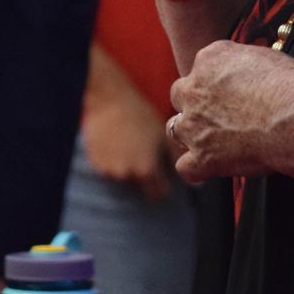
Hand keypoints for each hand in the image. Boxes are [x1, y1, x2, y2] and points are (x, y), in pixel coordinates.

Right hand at [81, 81, 173, 200]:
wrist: (109, 99)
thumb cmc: (140, 115)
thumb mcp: (164, 136)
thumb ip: (177, 161)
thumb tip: (197, 184)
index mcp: (146, 170)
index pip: (158, 194)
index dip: (163, 184)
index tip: (162, 172)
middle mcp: (126, 175)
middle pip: (140, 188)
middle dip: (145, 177)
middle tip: (144, 154)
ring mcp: (109, 171)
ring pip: (124, 180)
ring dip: (128, 170)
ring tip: (129, 147)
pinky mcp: (96, 165)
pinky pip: (109, 172)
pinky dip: (114, 164)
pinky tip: (116, 145)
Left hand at [166, 40, 293, 183]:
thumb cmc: (291, 88)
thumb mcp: (266, 56)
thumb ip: (245, 60)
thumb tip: (247, 67)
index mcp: (210, 59)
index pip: (202, 68)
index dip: (215, 81)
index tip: (232, 90)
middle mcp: (194, 89)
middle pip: (180, 94)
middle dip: (195, 104)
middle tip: (221, 113)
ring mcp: (194, 125)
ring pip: (176, 128)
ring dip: (191, 133)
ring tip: (215, 140)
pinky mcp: (202, 157)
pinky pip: (185, 167)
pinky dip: (195, 169)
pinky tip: (209, 168)